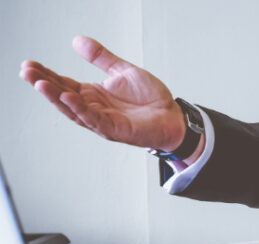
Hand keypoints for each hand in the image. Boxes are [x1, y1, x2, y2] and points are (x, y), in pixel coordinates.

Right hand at [19, 36, 185, 150]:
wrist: (173, 116)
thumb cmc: (151, 99)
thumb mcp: (123, 71)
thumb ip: (101, 58)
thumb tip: (78, 40)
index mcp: (93, 94)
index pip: (64, 83)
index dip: (46, 75)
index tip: (29, 64)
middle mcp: (94, 108)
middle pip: (63, 96)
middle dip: (44, 84)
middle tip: (26, 72)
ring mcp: (103, 120)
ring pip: (73, 109)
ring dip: (56, 97)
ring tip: (39, 83)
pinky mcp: (115, 129)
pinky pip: (94, 119)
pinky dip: (80, 109)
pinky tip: (69, 97)